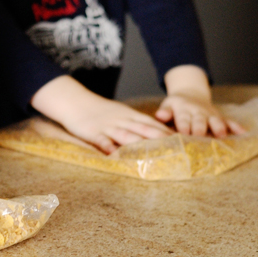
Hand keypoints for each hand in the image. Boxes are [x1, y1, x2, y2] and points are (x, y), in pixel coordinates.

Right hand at [31, 75, 172, 153]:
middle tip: (177, 148)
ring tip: (153, 154)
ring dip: (139, 144)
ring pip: (126, 135)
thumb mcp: (120, 113)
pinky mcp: (92, 132)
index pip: (152, 123)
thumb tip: (156, 135)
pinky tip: (114, 155)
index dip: (168, 132)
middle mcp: (121, 120)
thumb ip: (136, 123)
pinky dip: (108, 147)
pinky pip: (102, 140)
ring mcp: (107, 126)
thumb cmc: (99, 110)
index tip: (183, 140)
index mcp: (129, 115)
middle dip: (161, 139)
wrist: (74, 101)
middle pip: (144, 129)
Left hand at [158, 65, 245, 136]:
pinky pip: (229, 121)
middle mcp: (198, 112)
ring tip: (221, 135)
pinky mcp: (220, 117)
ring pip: (216, 121)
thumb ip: (164, 112)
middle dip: (200, 129)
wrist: (190, 94)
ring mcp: (210, 115)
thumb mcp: (168, 105)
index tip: (182, 134)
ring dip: (219, 128)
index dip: (183, 126)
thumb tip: (159, 115)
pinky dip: (236, 126)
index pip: (183, 119)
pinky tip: (243, 132)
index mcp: (183, 110)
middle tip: (200, 138)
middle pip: (200, 121)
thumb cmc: (176, 106)